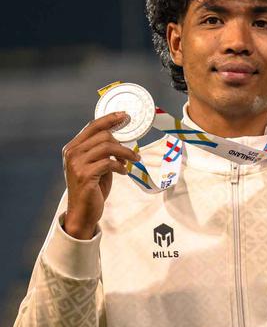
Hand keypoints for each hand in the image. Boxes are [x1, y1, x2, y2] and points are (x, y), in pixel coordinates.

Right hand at [61, 112, 141, 238]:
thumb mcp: (96, 165)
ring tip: (133, 161)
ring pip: (108, 147)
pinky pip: (109, 162)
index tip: (124, 115)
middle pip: (103, 135)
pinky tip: (124, 172)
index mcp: (73, 148)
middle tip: (133, 154)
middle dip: (122, 143)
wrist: (83, 211)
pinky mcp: (84, 175)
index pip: (92, 126)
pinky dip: (120, 166)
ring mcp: (77, 164)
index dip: (109, 119)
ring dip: (125, 153)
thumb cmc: (92, 187)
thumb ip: (102, 151)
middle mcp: (72, 153)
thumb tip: (120, 139)